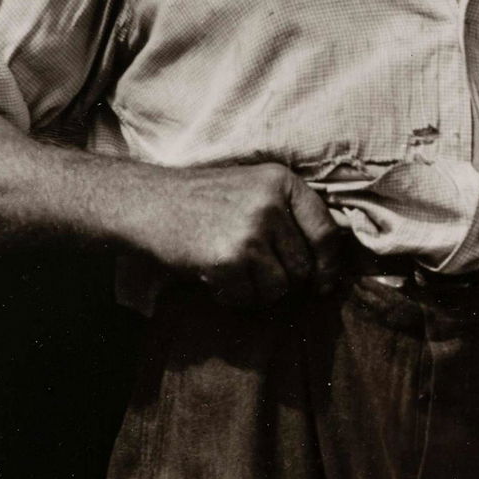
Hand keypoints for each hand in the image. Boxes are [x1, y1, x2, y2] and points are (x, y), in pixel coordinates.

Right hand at [129, 161, 343, 306]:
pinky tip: (216, 278)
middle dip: (284, 279)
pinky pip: (249, 297)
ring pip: (279, 287)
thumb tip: (330, 265)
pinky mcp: (227, 258)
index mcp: (283, 182)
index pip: (326, 232)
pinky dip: (233, 296)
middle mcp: (270, 204)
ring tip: (233, 272)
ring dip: (258, 291)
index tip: (324, 283)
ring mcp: (249, 231)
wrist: (147, 203)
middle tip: (255, 272)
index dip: (329, 265)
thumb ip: (290, 215)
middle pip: (303, 267)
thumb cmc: (204, 200)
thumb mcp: (254, 189)